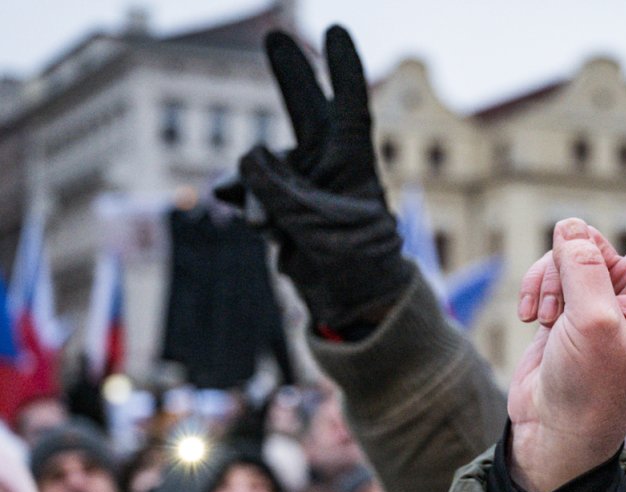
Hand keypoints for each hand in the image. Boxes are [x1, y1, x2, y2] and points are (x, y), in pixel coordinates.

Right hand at [215, 26, 410, 330]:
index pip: (349, 108)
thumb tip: (246, 156)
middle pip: (306, 111)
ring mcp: (302, 185)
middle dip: (289, 75)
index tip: (335, 31)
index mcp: (354, 164)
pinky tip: (249, 219)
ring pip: (263, 166)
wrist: (350, 303)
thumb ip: (282, 189)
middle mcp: (328, 167)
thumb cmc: (357, 264)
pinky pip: (250, 192)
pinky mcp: (280, 206)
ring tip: (267, 225)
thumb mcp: (320, 226)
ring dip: (256, 189)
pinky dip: (245, 203)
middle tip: (274, 34)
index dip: (343, 70)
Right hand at [506, 101, 625, 491]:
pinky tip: (535, 320)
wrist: (554, 433)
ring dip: (554, 274)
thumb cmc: (589, 394)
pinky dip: (537, 286)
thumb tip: (572, 228)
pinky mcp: (571, 295)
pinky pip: (549, 264)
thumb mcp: (591, 326)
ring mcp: (605, 286)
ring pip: (575, 243)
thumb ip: (584, 266)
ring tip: (552, 319)